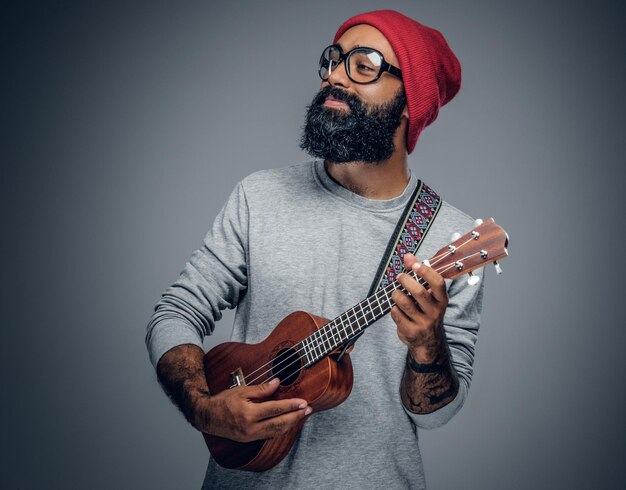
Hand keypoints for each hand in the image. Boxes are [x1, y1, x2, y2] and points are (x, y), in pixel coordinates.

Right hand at [193, 378, 312, 441]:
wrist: (207, 417)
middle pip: (280, 423)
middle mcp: (251, 428)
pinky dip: (281, 428)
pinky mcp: (250, 440)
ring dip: (291, 424)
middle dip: (296, 417)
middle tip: (308, 410)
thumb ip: (261, 389)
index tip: (303, 402)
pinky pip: (270, 435)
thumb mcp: (241, 390)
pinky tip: (289, 422)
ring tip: (302, 415)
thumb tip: (278, 382)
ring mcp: (251, 436)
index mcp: (249, 414)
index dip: (291, 406)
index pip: (275, 409)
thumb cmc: (223, 401)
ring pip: (276, 431)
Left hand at [390, 253, 448, 363]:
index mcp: (441, 300)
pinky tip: (396, 308)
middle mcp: (435, 312)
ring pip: (404, 302)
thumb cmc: (425, 311)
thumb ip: (417, 274)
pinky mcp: (411, 332)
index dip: (426, 272)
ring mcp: (423, 323)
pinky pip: (396, 314)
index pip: (438, 283)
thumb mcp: (427, 295)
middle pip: (419, 292)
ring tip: (395, 292)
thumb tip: (408, 256)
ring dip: (396, 294)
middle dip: (405, 280)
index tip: (415, 265)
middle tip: (399, 277)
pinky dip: (393, 308)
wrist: (428, 342)